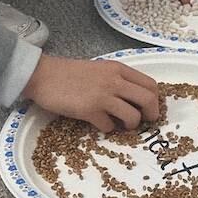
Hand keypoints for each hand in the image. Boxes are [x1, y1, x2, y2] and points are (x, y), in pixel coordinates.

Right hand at [23, 55, 158, 132]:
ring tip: (121, 124)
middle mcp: (114, 81)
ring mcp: (102, 96)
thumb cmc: (69, 73)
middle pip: (148, 100)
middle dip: (151, 115)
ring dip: (130, 125)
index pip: (150, 85)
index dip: (155, 100)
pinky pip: (109, 127)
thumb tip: (136, 98)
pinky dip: (107, 129)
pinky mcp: (89, 110)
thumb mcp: (99, 69)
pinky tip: (99, 123)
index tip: (150, 109)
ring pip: (132, 117)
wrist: (42, 75)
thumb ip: (117, 79)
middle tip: (145, 121)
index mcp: (118, 69)